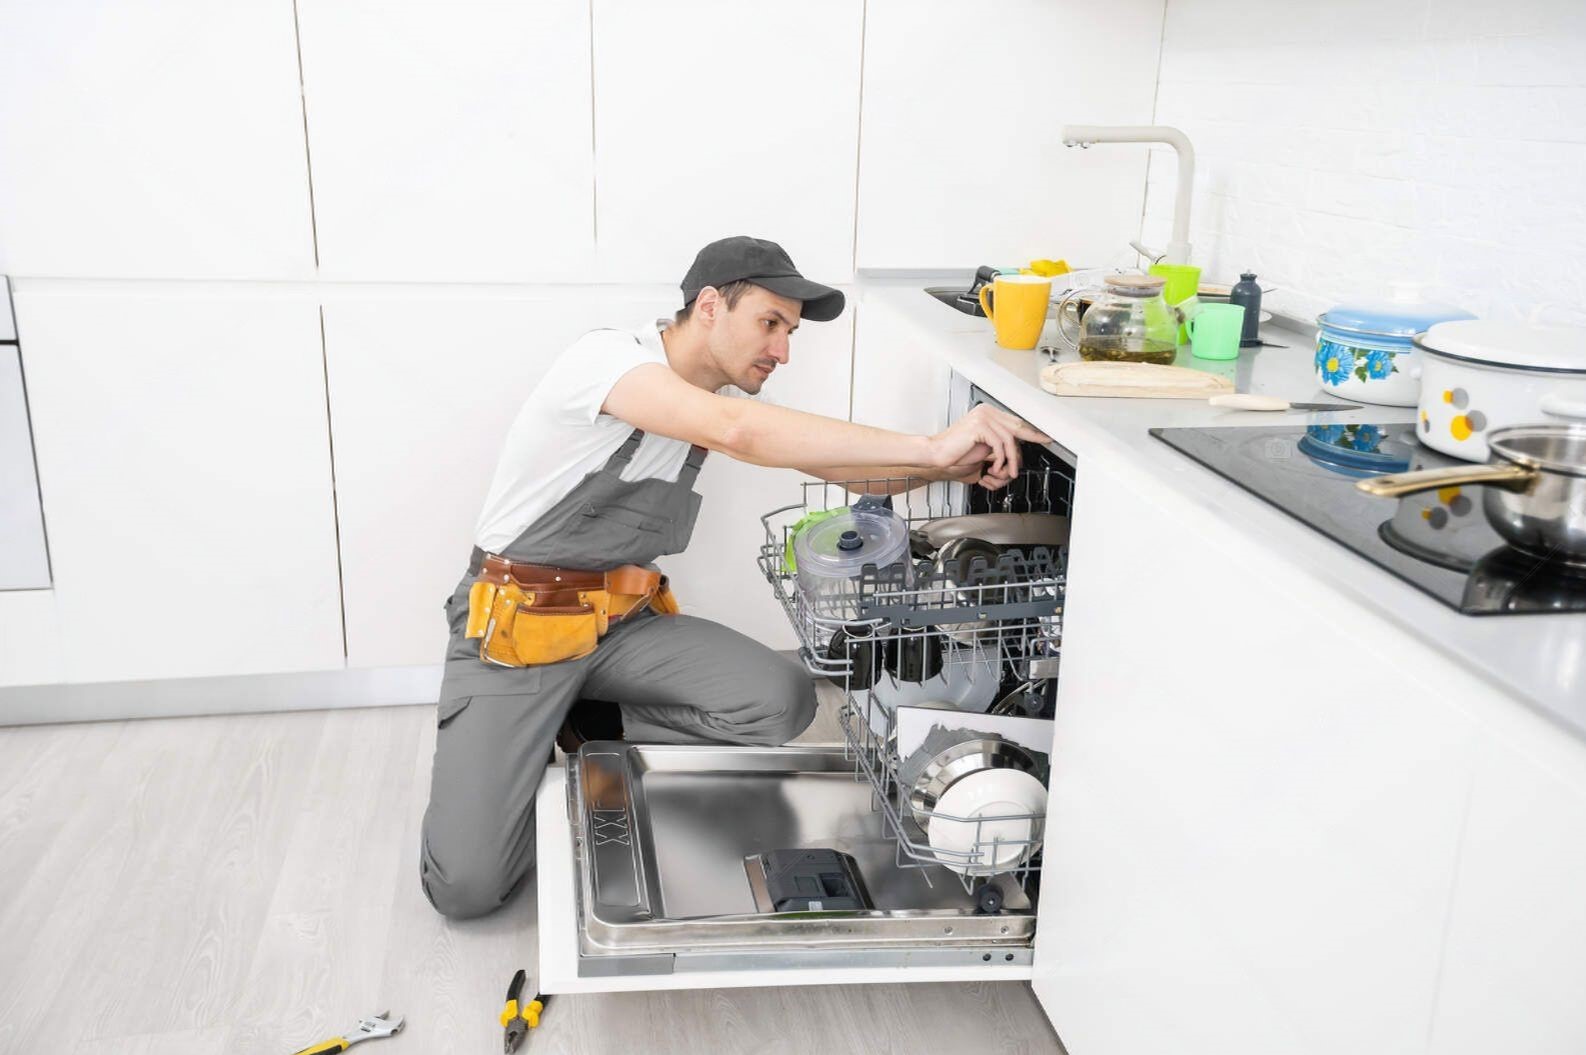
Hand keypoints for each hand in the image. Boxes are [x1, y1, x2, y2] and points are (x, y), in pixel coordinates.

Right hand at [928, 405, 1049, 483]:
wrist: (936, 454)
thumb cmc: (956, 452)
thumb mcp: (983, 447)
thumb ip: (998, 442)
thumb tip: (1016, 447)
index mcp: (987, 413)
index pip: (1014, 421)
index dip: (1031, 429)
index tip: (1045, 435)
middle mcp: (986, 411)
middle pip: (1016, 426)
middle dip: (1032, 437)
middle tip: (1045, 441)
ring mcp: (982, 416)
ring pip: (1009, 438)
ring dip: (1012, 458)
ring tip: (1009, 471)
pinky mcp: (979, 426)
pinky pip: (999, 444)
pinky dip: (1000, 459)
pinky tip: (994, 467)